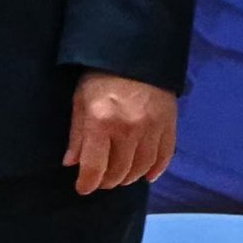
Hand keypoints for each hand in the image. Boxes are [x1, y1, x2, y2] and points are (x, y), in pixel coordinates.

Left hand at [65, 73, 179, 195]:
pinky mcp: (169, 124)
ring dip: (130, 177)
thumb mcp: (80, 102)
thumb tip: (72, 164)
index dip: (87, 183)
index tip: (83, 188)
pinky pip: (165, 155)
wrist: (136, 53)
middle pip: (119, 171)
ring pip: (142, 167)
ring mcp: (152, 127)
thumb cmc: (101, 77)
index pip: (95, 166)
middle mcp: (129, 129)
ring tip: (121, 177)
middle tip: (101, 180)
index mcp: (102, 122)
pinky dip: (156, 169)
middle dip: (108, 181)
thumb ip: (78, 135)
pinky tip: (147, 175)